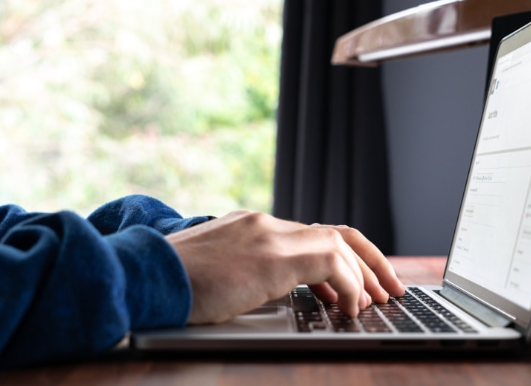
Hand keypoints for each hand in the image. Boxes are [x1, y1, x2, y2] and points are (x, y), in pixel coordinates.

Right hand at [166, 211, 404, 323]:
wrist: (141, 276)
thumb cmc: (170, 282)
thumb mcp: (215, 270)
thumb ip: (246, 270)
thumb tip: (273, 288)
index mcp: (253, 226)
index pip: (312, 233)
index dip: (344, 257)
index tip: (358, 282)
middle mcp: (266, 223)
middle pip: (337, 232)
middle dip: (370, 261)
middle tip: (389, 288)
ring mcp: (269, 235)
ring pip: (339, 245)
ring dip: (365, 275)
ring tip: (378, 301)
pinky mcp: (272, 255)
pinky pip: (331, 261)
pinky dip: (348, 285)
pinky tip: (349, 308)